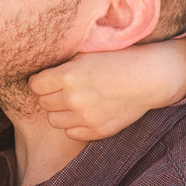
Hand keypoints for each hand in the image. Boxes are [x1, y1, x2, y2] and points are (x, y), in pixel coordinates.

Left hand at [28, 36, 185, 140]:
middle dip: (50, 95)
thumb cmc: (118, 59)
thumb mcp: (87, 53)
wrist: (150, 77)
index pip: (35, 85)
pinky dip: (74, 124)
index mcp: (69, 75)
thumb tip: (38, 70)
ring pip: (54, 120)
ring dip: (60, 111)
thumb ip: (62, 64)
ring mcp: (85, 117)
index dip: (41, 80)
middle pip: (43, 102)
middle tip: (64, 88)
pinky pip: (71, 132)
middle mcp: (74, 99)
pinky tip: (86, 112)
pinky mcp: (97, 131)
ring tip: (74, 100)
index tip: (50, 77)